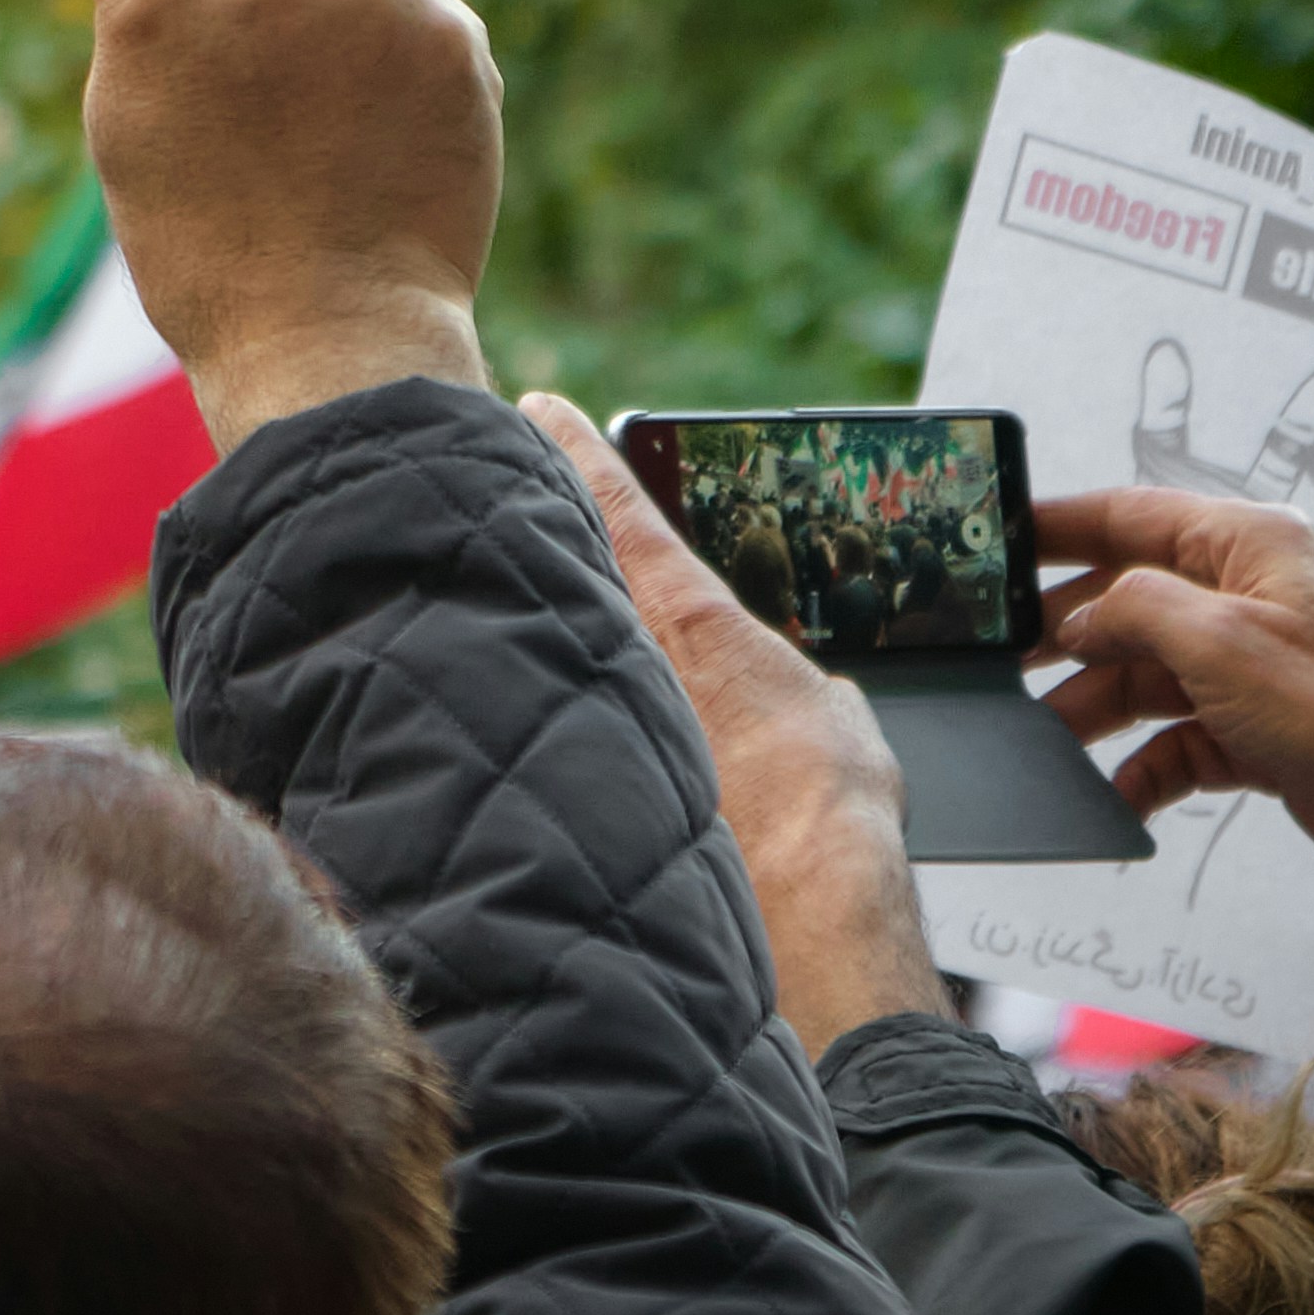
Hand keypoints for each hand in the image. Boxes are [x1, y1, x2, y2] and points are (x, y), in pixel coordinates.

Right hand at [22, 0, 497, 447]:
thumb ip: (186, 11)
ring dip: (342, 29)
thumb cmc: (214, 251)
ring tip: (332, 141)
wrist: (333, 340)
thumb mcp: (142, 122)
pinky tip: (389, 151)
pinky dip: (406, 74)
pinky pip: (415, 22)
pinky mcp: (444, 26)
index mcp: (148, 2)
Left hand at [527, 392, 950, 1053]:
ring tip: (478, 589)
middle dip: (524, 534)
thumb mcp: (835, 723)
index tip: (534, 406)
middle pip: (554, 570)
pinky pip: (532, 730)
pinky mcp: (571, 791)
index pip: (616, 505)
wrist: (795, 907)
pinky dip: (511, 714)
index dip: (573, 448)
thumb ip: (801, 693)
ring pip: (533, 647)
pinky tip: (490, 719)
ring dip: (511, 625)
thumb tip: (800, 703)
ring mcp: (589, 725)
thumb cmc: (827, 811)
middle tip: (486, 487)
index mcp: (688, 619)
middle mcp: (625, 661)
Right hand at [1034, 497, 1313, 1041]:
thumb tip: (1081, 615)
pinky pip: (1184, 742)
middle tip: (1001, 663)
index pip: (1132, 516)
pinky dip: (1147, 767)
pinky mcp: (1267, 734)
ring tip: (1046, 741)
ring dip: (1098, 708)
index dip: (1059, 527)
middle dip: (1067, 635)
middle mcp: (1251, 598)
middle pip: (1132, 602)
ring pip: (1151, 677)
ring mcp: (1259, 668)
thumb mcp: (1222, 643)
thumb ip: (1136, 612)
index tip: (995, 544)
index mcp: (1248, 546)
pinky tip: (1118, 796)